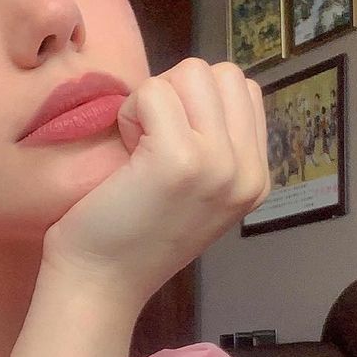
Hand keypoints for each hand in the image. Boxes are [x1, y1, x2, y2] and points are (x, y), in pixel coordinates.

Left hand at [41, 59, 269, 313]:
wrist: (100, 284)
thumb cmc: (130, 235)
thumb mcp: (196, 192)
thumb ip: (215, 146)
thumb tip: (202, 88)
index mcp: (256, 178)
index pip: (244, 91)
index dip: (196, 103)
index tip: (169, 146)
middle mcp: (247, 172)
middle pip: (223, 73)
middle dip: (178, 93)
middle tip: (150, 143)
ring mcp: (219, 165)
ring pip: (194, 72)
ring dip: (155, 99)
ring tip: (139, 147)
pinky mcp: (179, 160)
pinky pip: (154, 91)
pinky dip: (130, 112)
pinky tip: (125, 152)